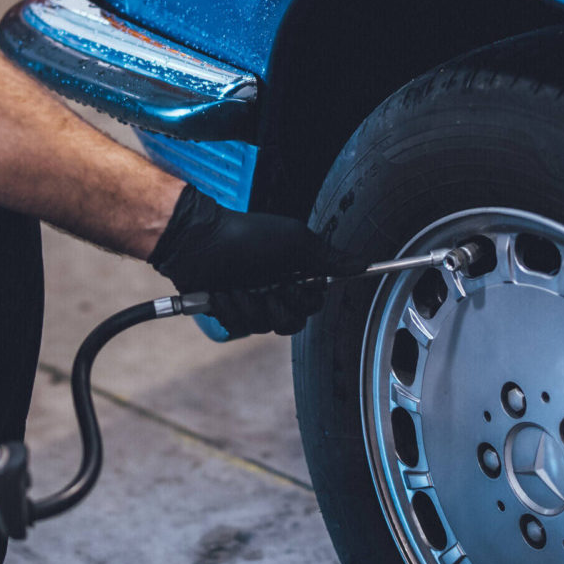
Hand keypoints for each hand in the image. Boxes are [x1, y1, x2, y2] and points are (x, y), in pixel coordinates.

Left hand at [148, 184, 340, 337]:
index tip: (293, 284)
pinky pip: (238, 326)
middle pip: (292, 322)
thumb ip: (329, 258)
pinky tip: (222, 292)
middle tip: (265, 287)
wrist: (200, 241)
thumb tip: (364, 262)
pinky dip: (229, 308)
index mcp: (295, 272)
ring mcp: (252, 301)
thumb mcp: (295, 241)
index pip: (314, 303)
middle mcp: (276, 288)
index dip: (304, 299)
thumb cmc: (247, 236)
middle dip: (276, 306)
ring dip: (249, 305)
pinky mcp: (230, 310)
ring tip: (236, 285)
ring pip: (264, 327)